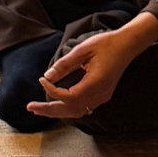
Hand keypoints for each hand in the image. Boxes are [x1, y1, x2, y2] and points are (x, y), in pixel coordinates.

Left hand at [24, 19, 150, 121]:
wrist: (127, 45)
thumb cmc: (106, 44)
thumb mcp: (82, 50)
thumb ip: (64, 64)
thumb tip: (47, 76)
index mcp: (95, 83)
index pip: (69, 97)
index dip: (52, 91)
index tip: (42, 79)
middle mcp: (100, 94)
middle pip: (71, 110)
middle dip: (49, 110)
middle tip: (30, 108)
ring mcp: (103, 96)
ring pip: (77, 112)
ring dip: (57, 112)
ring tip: (39, 110)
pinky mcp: (103, 95)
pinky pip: (83, 108)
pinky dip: (68, 109)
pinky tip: (57, 106)